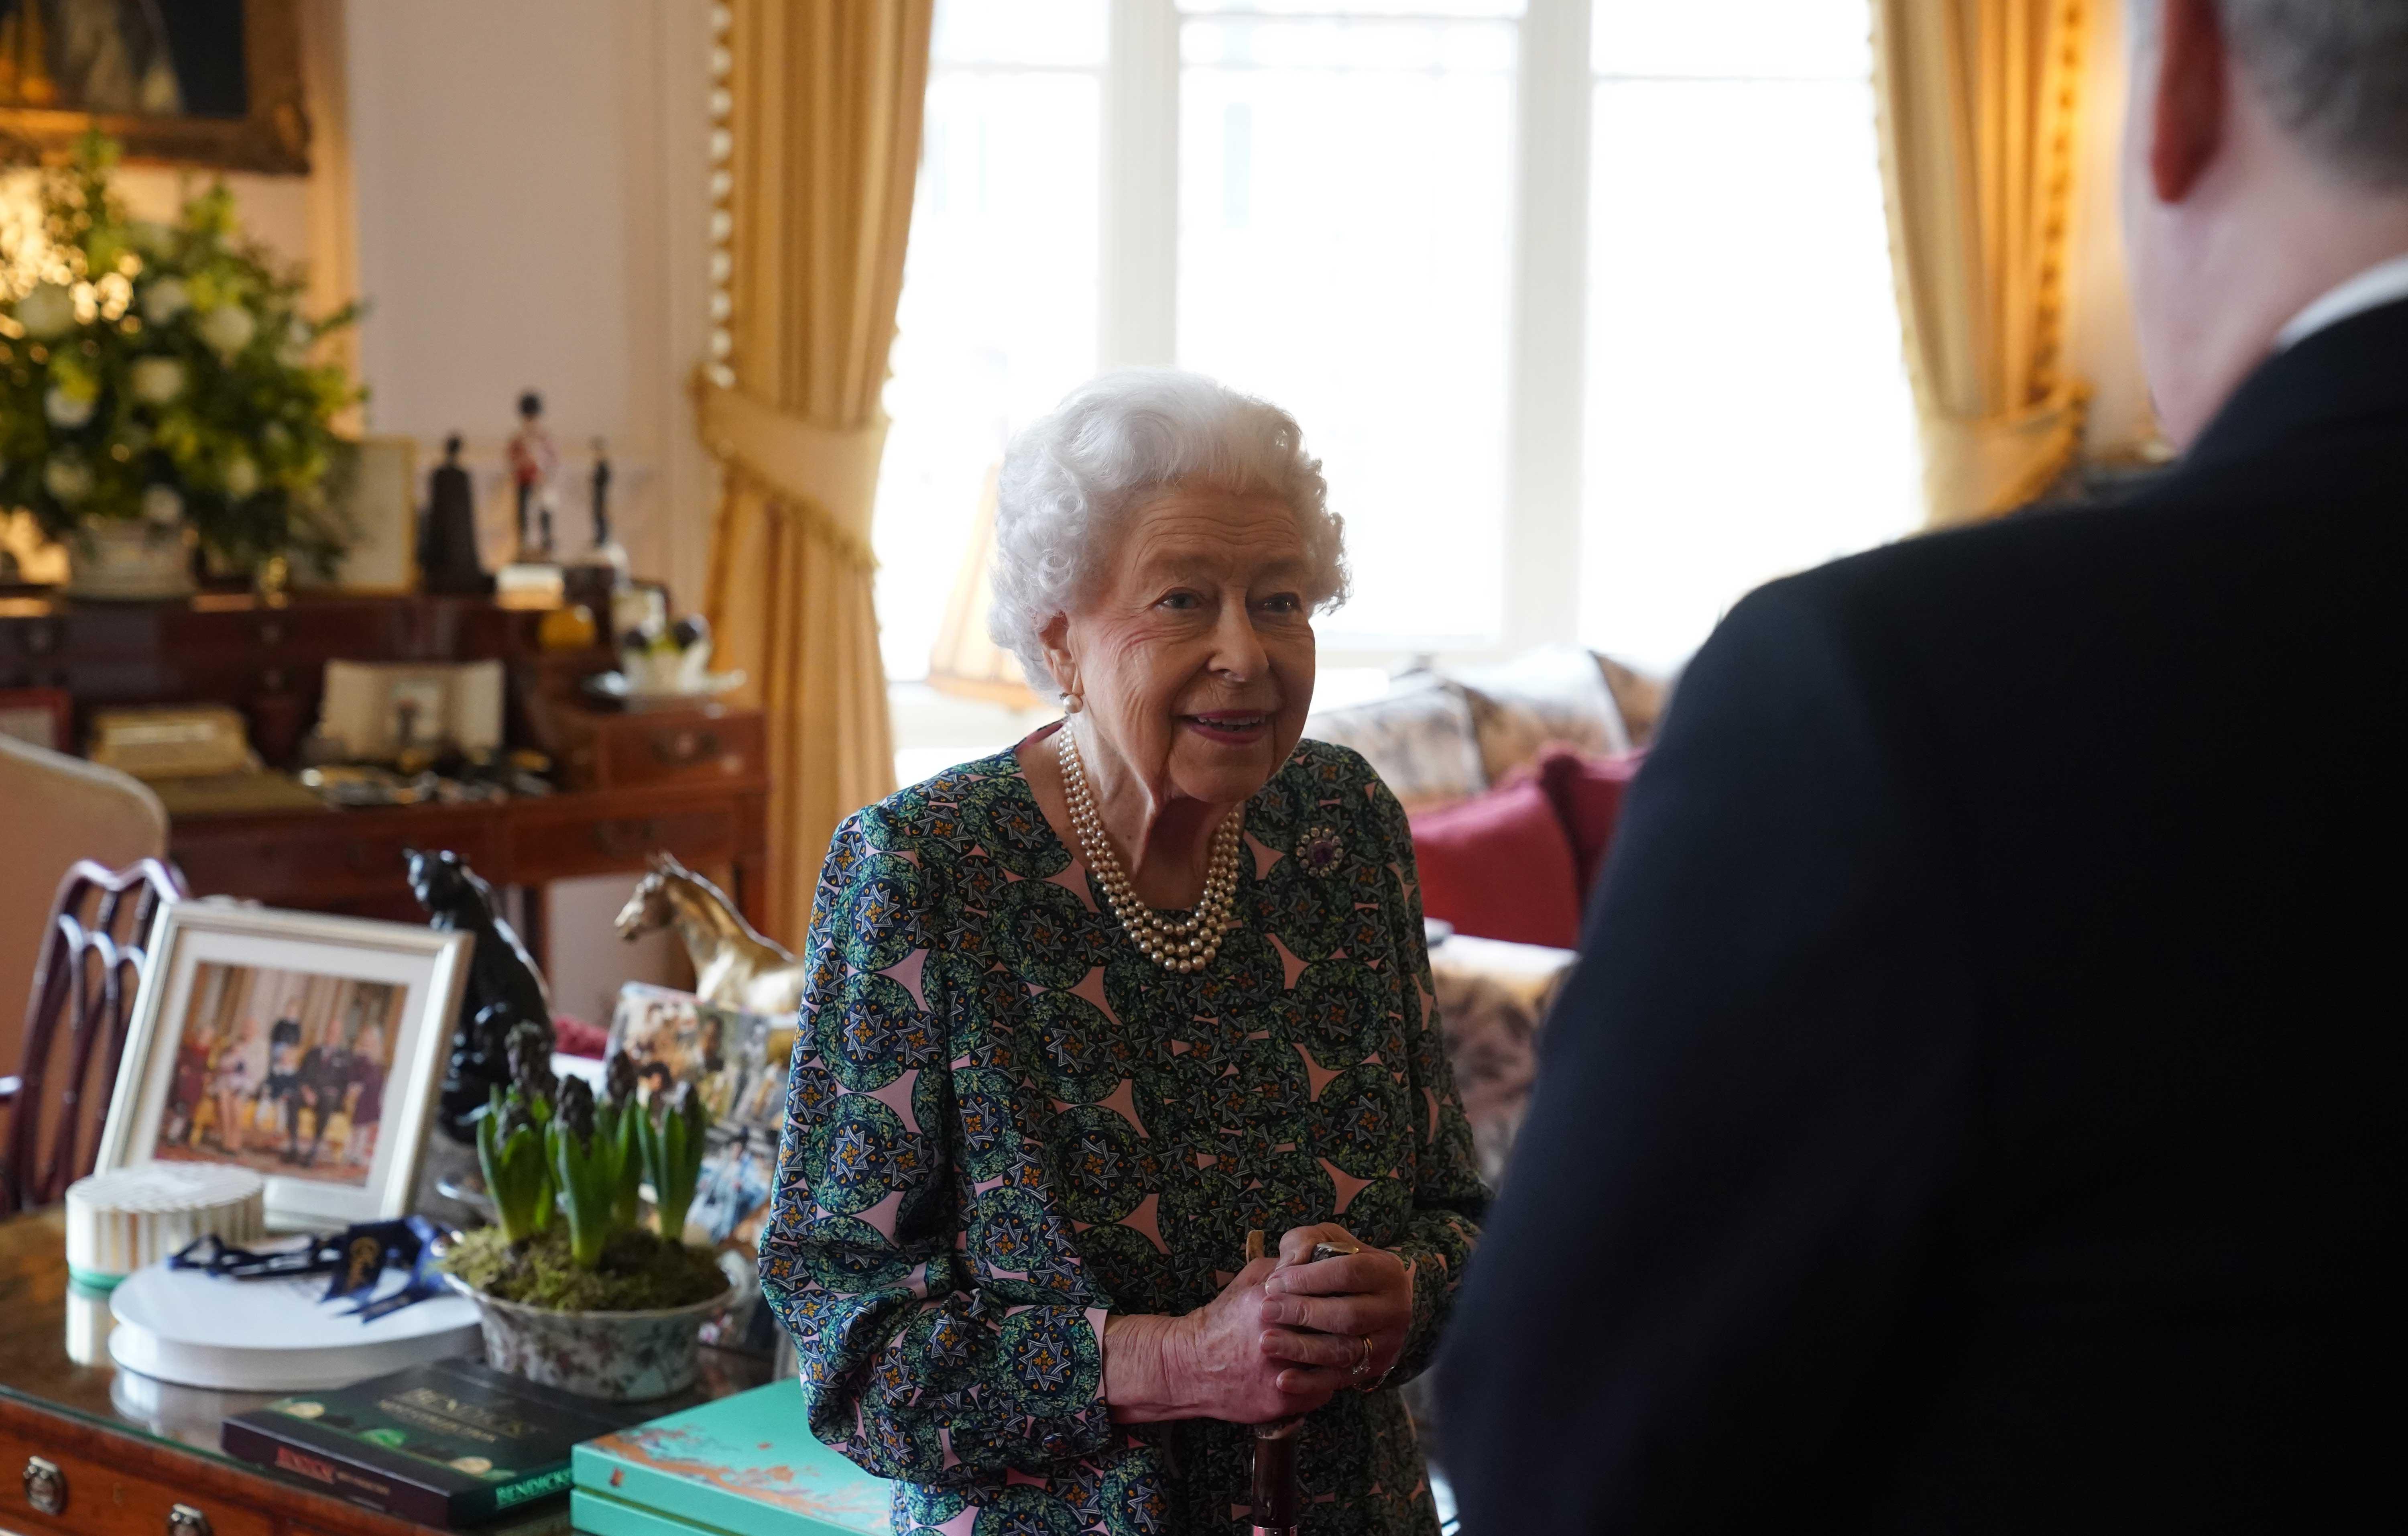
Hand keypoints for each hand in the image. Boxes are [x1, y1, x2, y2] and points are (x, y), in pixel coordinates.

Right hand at [1104, 1258, 1343, 1424]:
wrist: (1189, 1365)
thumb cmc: (1222, 1319)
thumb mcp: (1248, 1280)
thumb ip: (1284, 1267)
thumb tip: (1319, 1255)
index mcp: (1271, 1303)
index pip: (1326, 1297)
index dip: (1343, 1297)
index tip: (1351, 1296)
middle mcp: (1277, 1338)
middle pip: (1337, 1332)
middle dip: (1350, 1328)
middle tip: (1359, 1323)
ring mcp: (1279, 1373)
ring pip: (1335, 1365)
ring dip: (1343, 1356)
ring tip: (1345, 1346)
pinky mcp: (1279, 1401)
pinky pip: (1322, 1391)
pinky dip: (1327, 1382)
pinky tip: (1322, 1371)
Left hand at [1258, 1223, 1412, 1389]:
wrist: (1373, 1297)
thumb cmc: (1339, 1263)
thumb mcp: (1327, 1241)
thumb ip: (1306, 1242)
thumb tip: (1288, 1266)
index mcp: (1386, 1271)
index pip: (1348, 1273)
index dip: (1308, 1278)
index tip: (1274, 1283)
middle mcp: (1394, 1309)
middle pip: (1347, 1315)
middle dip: (1303, 1313)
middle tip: (1265, 1310)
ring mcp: (1386, 1342)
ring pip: (1344, 1350)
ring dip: (1302, 1349)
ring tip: (1266, 1342)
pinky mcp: (1373, 1368)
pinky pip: (1340, 1379)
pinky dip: (1310, 1383)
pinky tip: (1282, 1380)